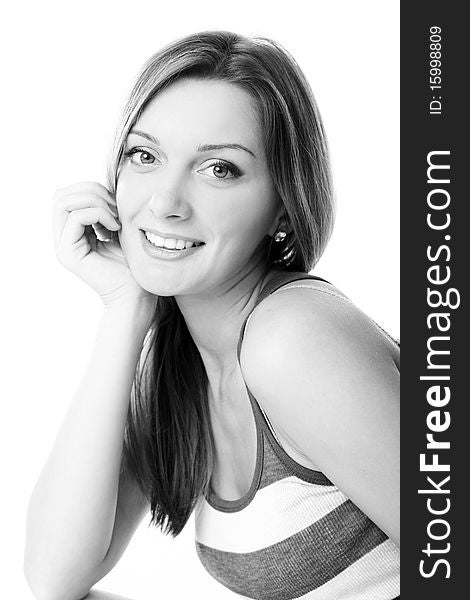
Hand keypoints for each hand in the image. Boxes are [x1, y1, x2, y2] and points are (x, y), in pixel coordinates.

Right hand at [52, 181, 156, 314]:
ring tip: (115, 217)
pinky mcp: (69, 253)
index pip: (68, 195)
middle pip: (62, 195)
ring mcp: (63, 246)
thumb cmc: (133, 266)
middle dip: (92, 192)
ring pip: (64, 202)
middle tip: (116, 208)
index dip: (92, 189)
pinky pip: (76, 217)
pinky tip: (115, 227)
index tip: (116, 204)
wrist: (136, 295)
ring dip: (95, 202)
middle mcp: (64, 238)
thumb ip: (107, 211)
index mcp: (73, 232)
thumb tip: (103, 188)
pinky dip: (98, 214)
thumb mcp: (119, 230)